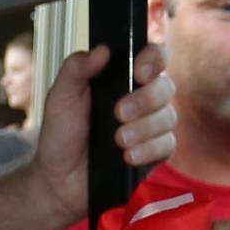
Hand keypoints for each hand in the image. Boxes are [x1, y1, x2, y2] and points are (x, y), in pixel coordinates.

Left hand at [31, 43, 176, 228]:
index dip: (153, 60)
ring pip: (169, 117)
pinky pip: (167, 146)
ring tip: (118, 140)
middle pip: (166, 87)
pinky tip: (127, 157)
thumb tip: (102, 50)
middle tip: (118, 114)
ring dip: (144, 129)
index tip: (138, 73)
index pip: (153, 57)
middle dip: (146, 100)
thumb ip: (76, 68)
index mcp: (121, 78)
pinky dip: (149, 150)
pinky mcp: (155, 154)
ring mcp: (150, 128)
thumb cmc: (61, 136)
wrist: (60, 179)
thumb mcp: (61, 96)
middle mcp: (141, 100)